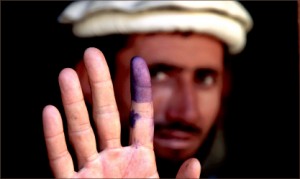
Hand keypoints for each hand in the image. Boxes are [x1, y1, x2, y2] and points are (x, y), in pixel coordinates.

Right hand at [42, 47, 200, 177]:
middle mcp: (114, 158)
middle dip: (99, 84)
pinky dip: (54, 138)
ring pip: (80, 130)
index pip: (140, 116)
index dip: (139, 89)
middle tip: (92, 54)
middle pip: (105, 113)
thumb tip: (195, 163)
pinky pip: (60, 160)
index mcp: (139, 159)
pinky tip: (49, 112)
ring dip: (72, 103)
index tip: (138, 63)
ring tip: (65, 74)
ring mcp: (92, 171)